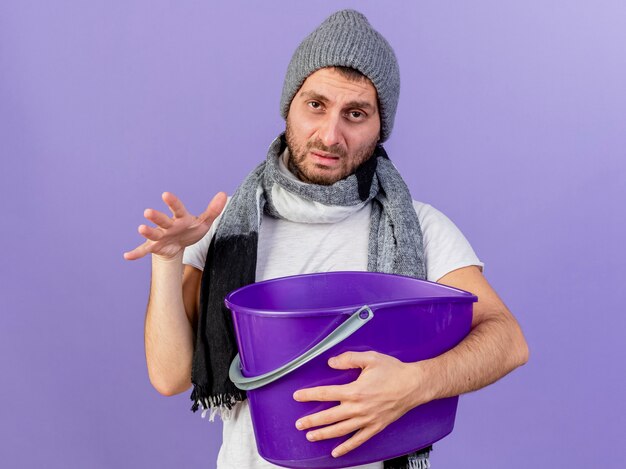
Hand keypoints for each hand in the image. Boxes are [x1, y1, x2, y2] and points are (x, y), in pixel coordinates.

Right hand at [123, 191, 226, 260]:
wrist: (179, 245)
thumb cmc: (190, 230)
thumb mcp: (203, 222)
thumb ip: (213, 210)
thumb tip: (223, 194)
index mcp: (180, 218)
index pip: (177, 209)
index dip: (172, 202)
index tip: (165, 195)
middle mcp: (168, 225)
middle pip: (162, 220)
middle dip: (156, 217)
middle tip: (148, 212)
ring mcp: (160, 236)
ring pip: (152, 234)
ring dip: (147, 231)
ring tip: (141, 228)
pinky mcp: (154, 247)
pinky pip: (144, 250)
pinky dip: (136, 253)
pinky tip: (126, 256)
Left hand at [293, 351, 429, 457]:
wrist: (414, 385)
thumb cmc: (394, 371)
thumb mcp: (370, 358)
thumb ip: (349, 359)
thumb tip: (332, 362)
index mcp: (355, 390)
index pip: (326, 393)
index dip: (309, 395)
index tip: (298, 396)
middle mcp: (359, 408)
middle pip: (329, 416)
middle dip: (312, 420)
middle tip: (299, 423)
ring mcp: (367, 419)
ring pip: (341, 430)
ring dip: (324, 434)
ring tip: (311, 436)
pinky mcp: (376, 427)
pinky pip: (358, 440)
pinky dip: (346, 447)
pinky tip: (336, 452)